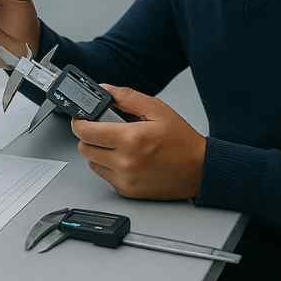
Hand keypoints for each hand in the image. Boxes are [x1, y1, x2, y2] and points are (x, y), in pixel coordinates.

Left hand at [71, 84, 206, 200]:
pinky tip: (124, 157)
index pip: (85, 131)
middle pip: (84, 148)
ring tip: (116, 143)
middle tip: (101, 129)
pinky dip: (108, 165)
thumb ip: (127, 97)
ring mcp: (125, 178)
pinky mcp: (127, 190)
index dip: (80, 122)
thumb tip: (105, 90)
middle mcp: (125, 161)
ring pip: (92, 162)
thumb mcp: (157, 109)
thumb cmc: (182, 141)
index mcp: (131, 139)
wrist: (200, 170)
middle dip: (88, 136)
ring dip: (97, 151)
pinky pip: (104, 175)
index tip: (83, 118)